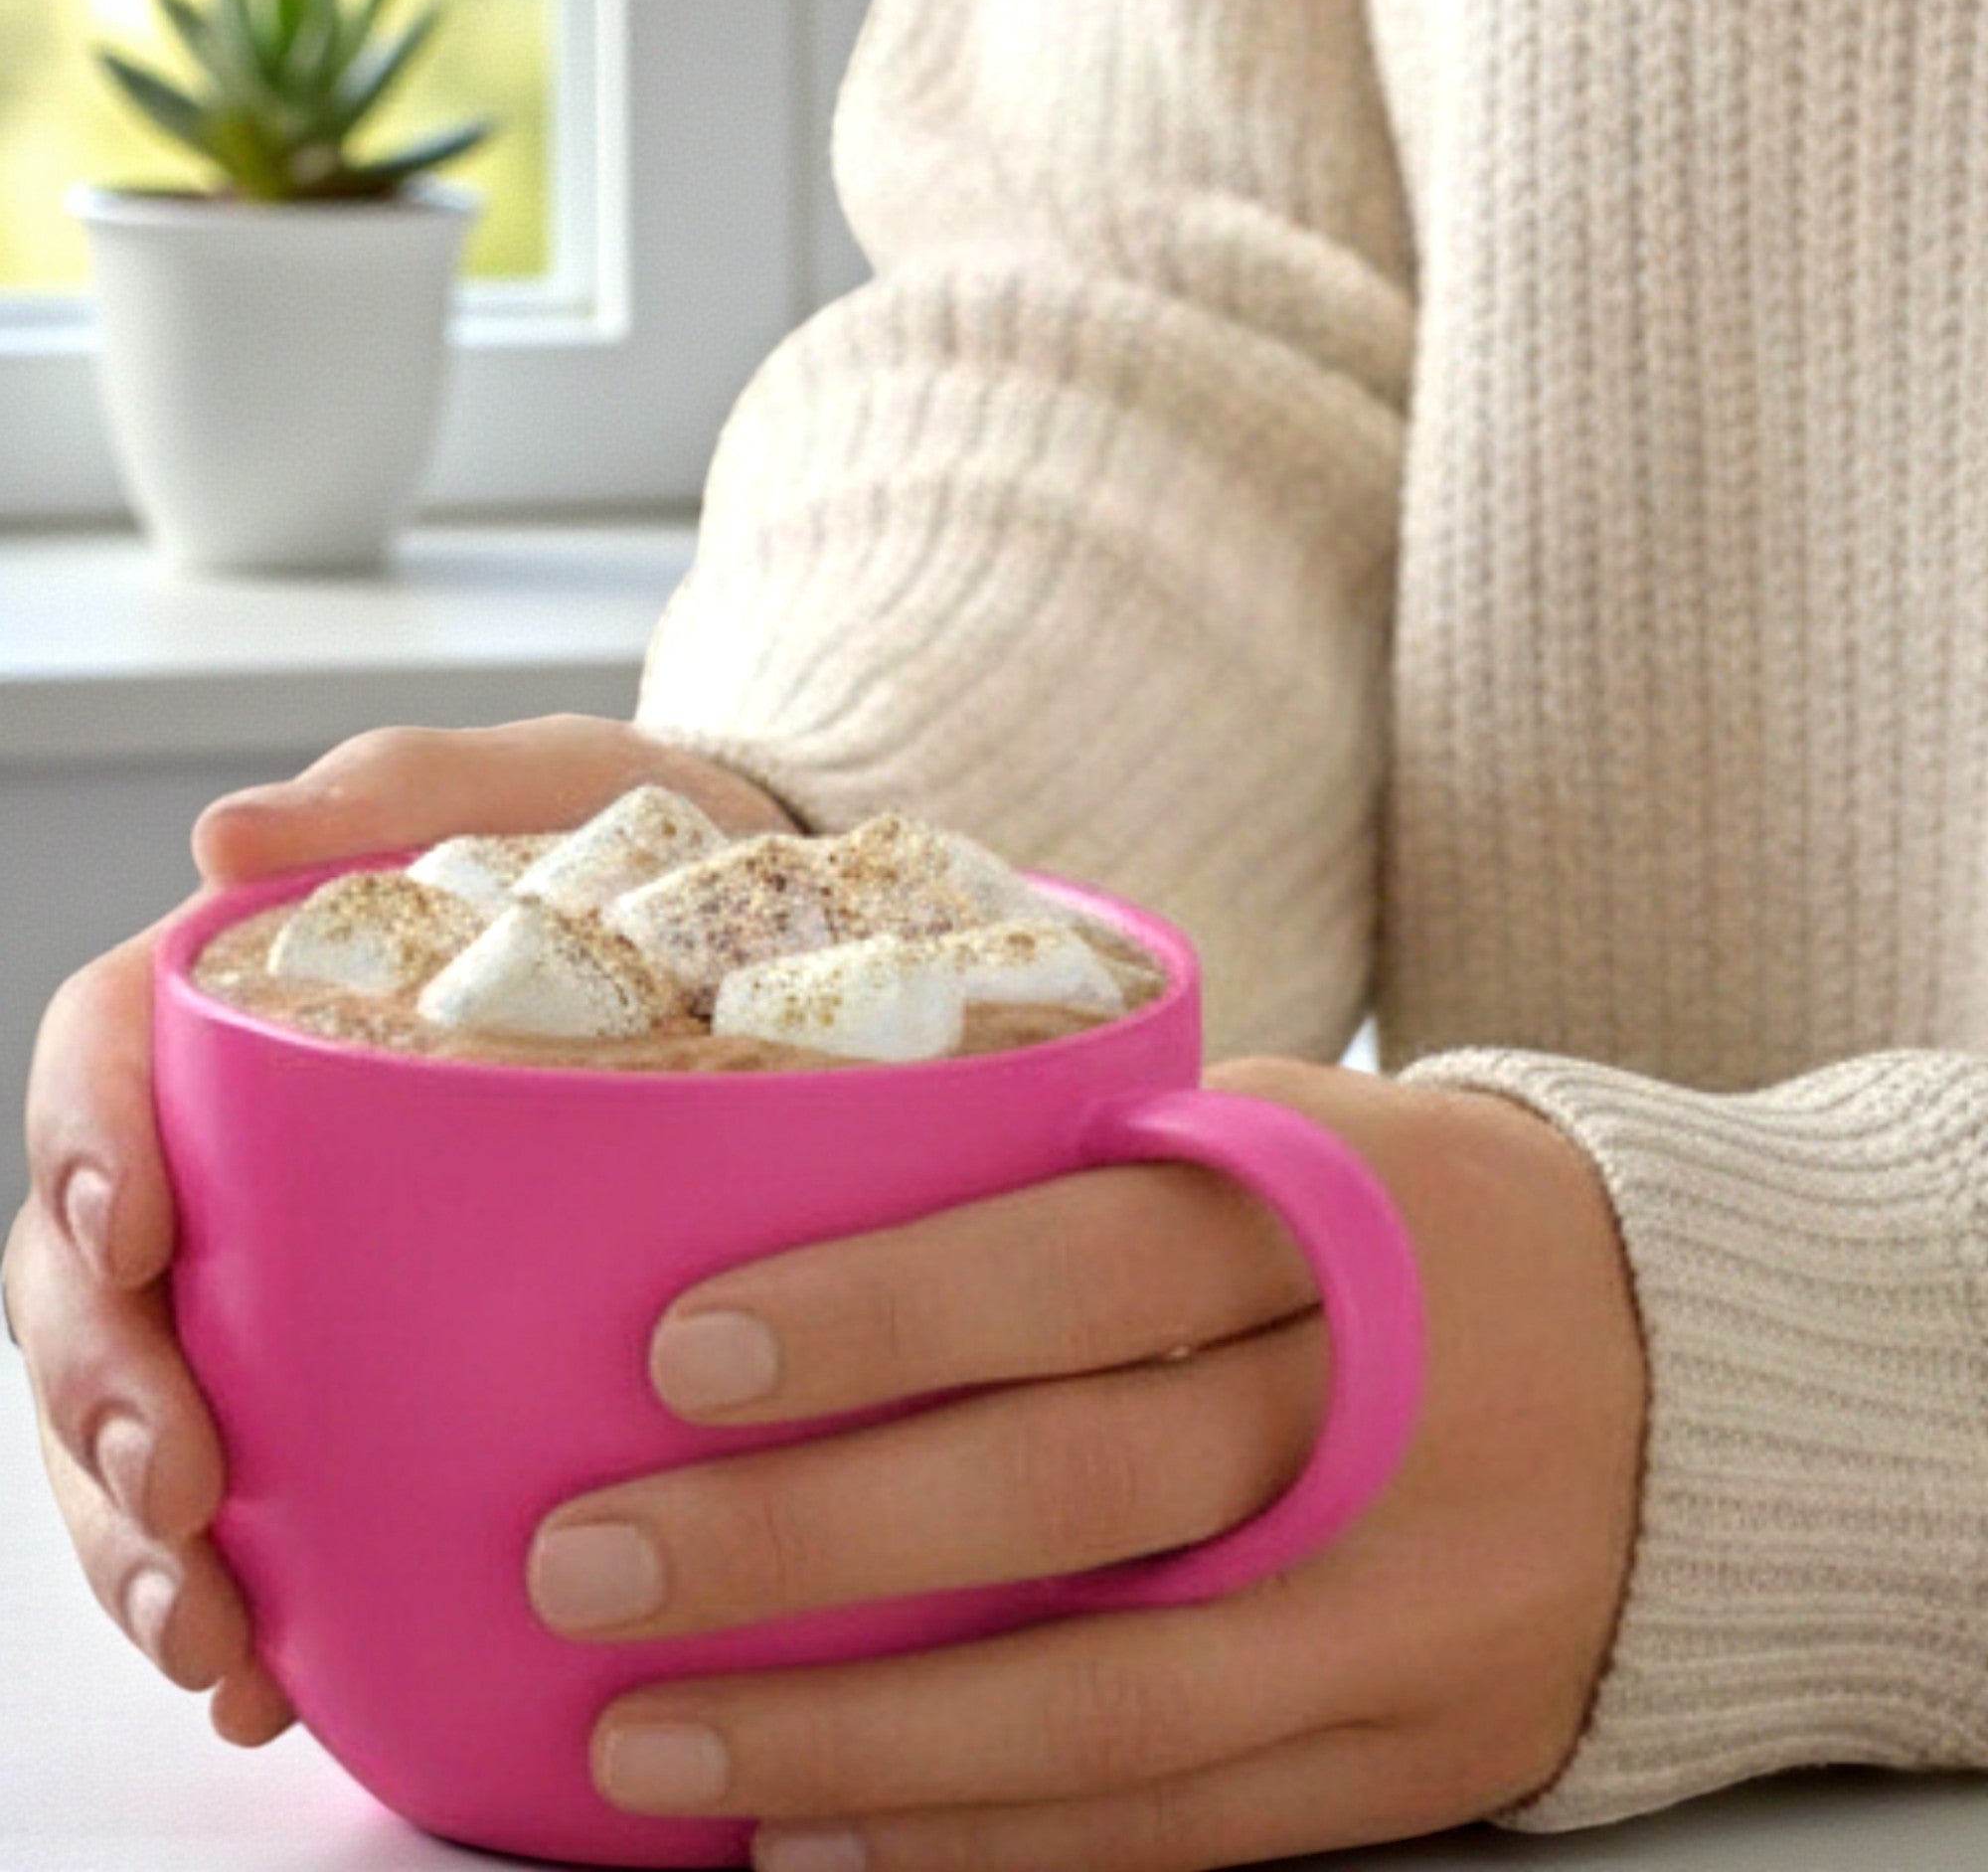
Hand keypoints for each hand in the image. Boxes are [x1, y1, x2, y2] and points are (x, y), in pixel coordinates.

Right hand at [2, 715, 796, 1747]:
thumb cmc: (645, 852)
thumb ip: (408, 788)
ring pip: (150, 1400)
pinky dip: (254, 1582)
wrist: (769, 944)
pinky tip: (270, 1676)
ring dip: (145, 1534)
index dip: (82, 1147)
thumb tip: (225, 833)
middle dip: (103, 1394)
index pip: (105, 1059)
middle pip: (93, 1269)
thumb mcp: (551, 786)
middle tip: (179, 1495)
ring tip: (210, 1639)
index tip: (130, 1237)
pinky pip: (276, 1473)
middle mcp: (249, 1139)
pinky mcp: (379, 1347)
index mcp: (251, 994)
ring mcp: (301, 1257)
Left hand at [527, 1057, 1647, 1870]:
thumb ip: (1100, 1160)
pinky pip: (1185, 1825)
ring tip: (649, 1743)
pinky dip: (989, 1844)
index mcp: (1338, 1223)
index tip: (681, 1351)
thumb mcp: (1301, 1133)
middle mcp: (1376, 1418)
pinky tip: (825, 1837)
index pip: (1092, 1264)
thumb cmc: (1428, 1222)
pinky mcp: (1422, 1746)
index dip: (887, 1312)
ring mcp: (1404, 1607)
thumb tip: (819, 1174)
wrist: (1694, 1373)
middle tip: (595, 1564)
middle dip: (812, 1546)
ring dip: (858, 1743)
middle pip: (1074, 1497)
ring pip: (1109, 1707)